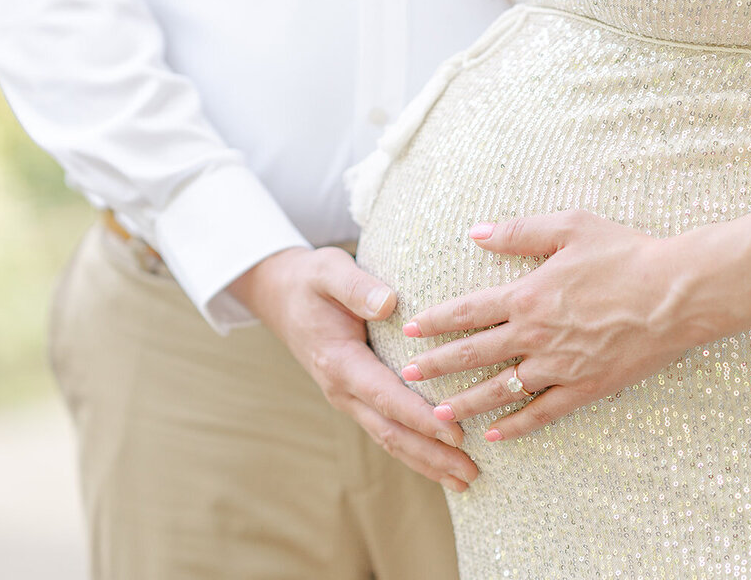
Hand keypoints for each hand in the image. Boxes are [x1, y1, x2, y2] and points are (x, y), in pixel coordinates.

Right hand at [229, 246, 477, 491]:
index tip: (456, 433)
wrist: (280, 294)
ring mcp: (348, 397)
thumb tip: (388, 303)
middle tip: (470, 473)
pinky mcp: (356, 397)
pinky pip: (386, 430)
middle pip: (391, 432)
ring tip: (464, 480)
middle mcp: (343, 389)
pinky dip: (414, 449)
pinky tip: (440, 462)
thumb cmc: (312, 281)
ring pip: (389, 439)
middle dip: (431, 455)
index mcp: (340, 361)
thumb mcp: (329, 271)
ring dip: (426, 461)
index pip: (386, 397)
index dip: (421, 418)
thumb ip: (357, 286)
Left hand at [399, 211, 715, 441]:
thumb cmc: (627, 254)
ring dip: (465, 401)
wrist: (676, 294)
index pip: (469, 311)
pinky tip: (497, 435)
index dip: (437, 321)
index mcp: (528, 295)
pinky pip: (543, 412)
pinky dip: (517, 425)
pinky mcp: (586, 388)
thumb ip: (519, 231)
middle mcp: (535, 335)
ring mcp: (559, 366)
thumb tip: (475, 232)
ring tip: (437, 413)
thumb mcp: (570, 227)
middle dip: (436, 365)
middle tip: (407, 374)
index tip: (413, 330)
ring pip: (500, 390)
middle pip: (474, 354)